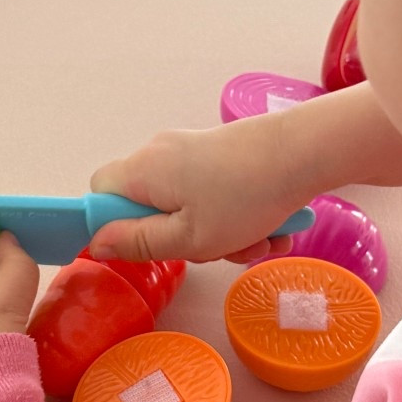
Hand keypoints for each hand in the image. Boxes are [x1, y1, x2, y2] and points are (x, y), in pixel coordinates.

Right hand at [90, 117, 303, 264]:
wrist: (305, 153)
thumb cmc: (244, 198)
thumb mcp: (188, 237)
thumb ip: (138, 242)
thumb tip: (96, 243)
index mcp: (143, 171)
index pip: (100, 195)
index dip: (116, 226)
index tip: (148, 246)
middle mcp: (162, 154)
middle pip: (150, 207)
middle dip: (185, 239)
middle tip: (216, 249)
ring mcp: (194, 152)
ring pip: (190, 208)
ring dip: (223, 236)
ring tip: (257, 242)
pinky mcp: (223, 154)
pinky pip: (216, 196)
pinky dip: (240, 218)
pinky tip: (272, 230)